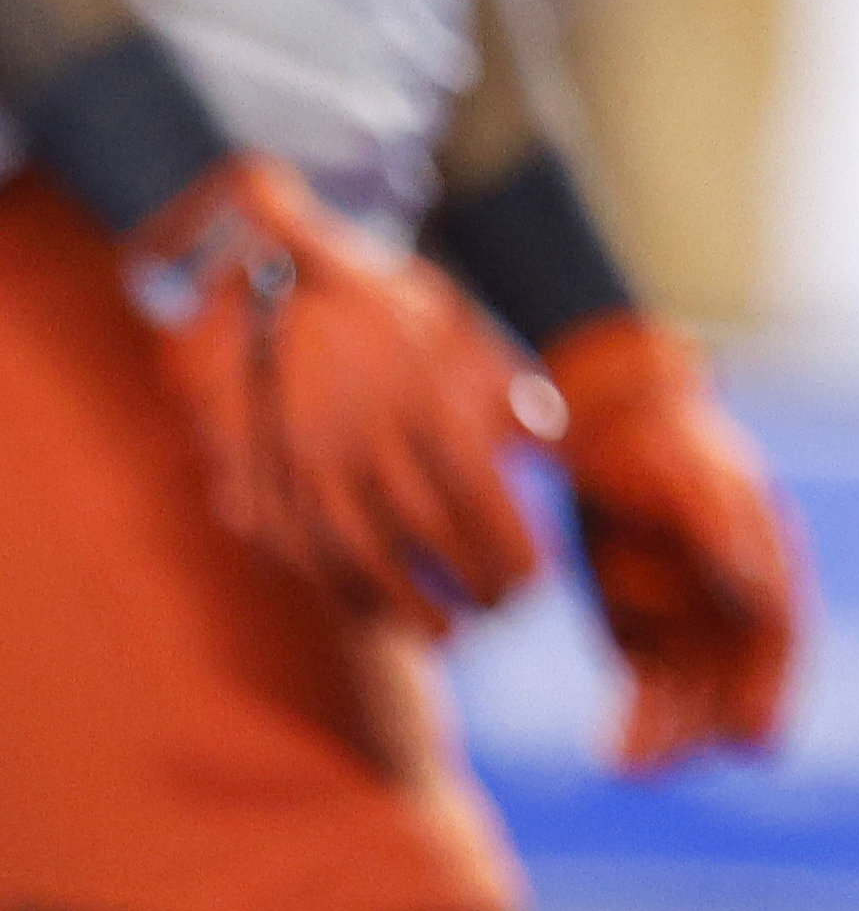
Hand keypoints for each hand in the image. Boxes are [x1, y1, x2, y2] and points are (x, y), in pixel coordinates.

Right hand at [126, 157, 546, 623]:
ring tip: (441, 631)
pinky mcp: (256, 477)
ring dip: (403, 607)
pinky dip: (337, 588)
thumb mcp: (457, 328)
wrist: (263, 279)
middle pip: (423, 539)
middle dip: (467, 588)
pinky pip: (297, 552)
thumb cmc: (379, 310)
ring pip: (355, 558)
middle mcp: (363, 442)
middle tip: (497, 615)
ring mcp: (301, 465)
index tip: (536, 584)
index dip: (511, 553)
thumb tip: (550, 443)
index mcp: (424, 403)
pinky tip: (371, 607)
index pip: (480, 502)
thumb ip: (506, 387)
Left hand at [548, 313, 802, 768]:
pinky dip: (638, 725)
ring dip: (671, 735)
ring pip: (690, 693)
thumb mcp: (693, 475)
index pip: (776, 633)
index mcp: (766, 556)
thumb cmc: (655, 445)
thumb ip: (726, 529)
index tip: (755, 741)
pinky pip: (648, 690)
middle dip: (710, 725)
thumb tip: (760, 589)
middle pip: (733, 677)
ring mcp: (689, 620)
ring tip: (632, 769)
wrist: (596, 428)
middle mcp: (736, 597)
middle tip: (673, 767)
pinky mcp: (641, 635)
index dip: (771, 689)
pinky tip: (616, 757)